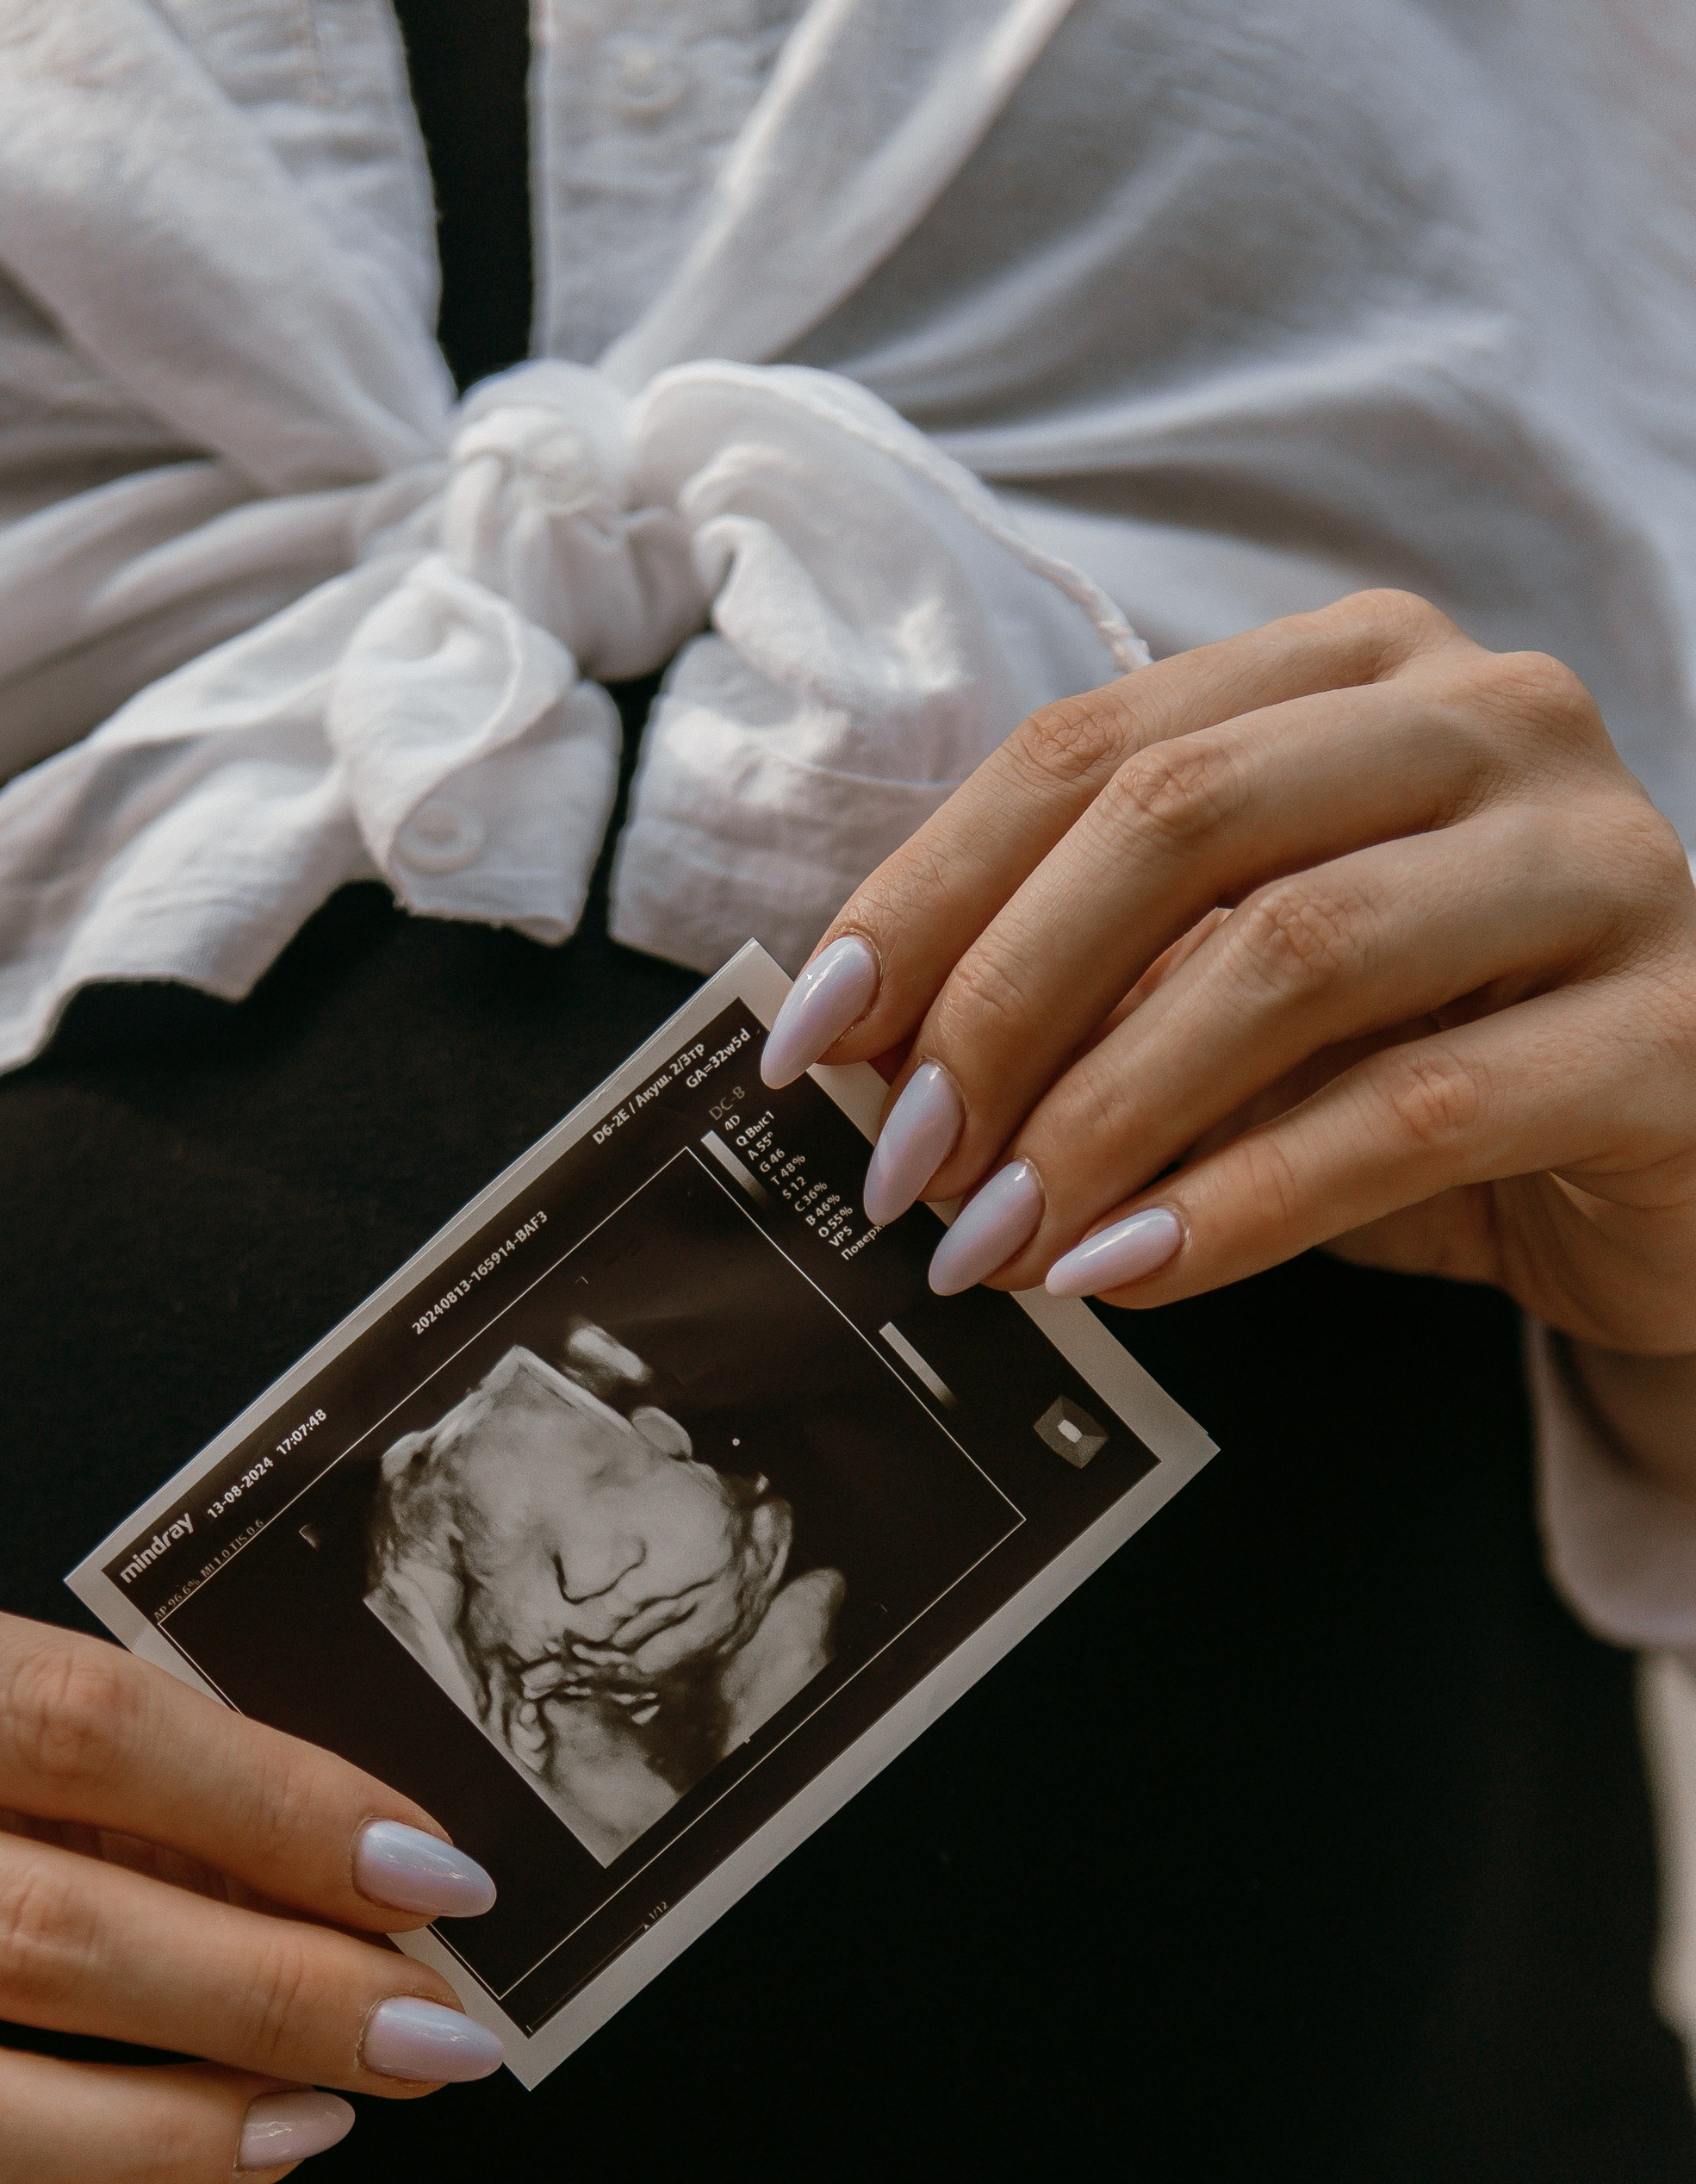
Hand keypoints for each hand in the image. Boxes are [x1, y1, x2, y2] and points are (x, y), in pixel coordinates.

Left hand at [764, 590, 1695, 1354]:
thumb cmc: (1430, 1078)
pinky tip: (1126, 1276)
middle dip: (1001, 1005)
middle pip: (1176, 820)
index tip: (809, 1043)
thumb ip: (1098, 992)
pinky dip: (1238, 1206)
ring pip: (1291, 955)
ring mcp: (1598, 862)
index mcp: (1361, 671)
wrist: (1677, 1179)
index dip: (925, 895)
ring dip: (1103, 1119)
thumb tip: (871, 1053)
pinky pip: (1410, 1116)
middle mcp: (1494, 718)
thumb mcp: (1242, 1012)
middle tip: (906, 1170)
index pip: (1087, 750)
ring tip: (995, 1247)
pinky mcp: (1671, 1029)